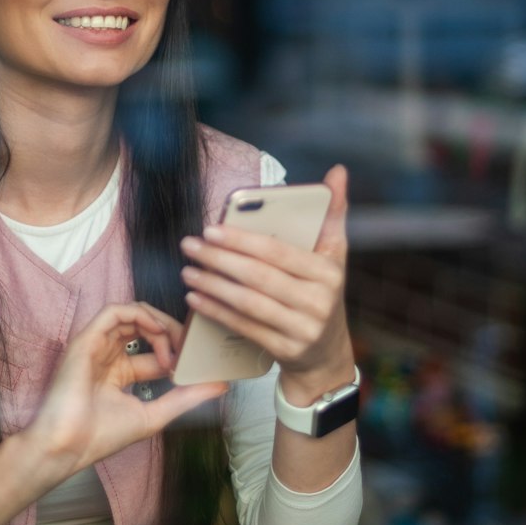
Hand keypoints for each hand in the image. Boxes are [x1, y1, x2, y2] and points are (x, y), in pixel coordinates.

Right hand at [25, 301, 227, 474]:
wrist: (67, 446)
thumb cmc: (101, 436)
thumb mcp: (154, 415)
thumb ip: (186, 397)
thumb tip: (221, 385)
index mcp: (121, 374)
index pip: (156, 351)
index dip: (179, 352)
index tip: (198, 362)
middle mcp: (109, 356)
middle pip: (146, 328)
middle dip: (173, 332)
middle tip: (191, 346)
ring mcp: (97, 346)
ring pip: (133, 314)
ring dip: (160, 323)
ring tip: (175, 343)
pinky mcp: (86, 339)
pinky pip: (114, 312)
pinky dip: (139, 314)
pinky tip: (157, 329)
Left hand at [179, 165, 355, 405]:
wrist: (327, 353)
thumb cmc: (322, 292)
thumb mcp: (333, 255)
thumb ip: (332, 213)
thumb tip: (337, 171)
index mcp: (328, 271)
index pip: (278, 252)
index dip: (242, 240)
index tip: (211, 229)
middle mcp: (319, 301)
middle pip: (258, 276)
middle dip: (219, 259)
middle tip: (189, 245)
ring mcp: (303, 329)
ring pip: (248, 303)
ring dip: (212, 286)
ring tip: (188, 271)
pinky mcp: (286, 351)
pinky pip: (244, 327)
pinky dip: (217, 312)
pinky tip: (196, 299)